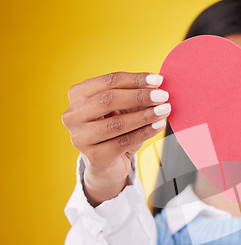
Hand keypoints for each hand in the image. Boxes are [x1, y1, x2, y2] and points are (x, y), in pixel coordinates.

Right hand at [62, 72, 170, 205]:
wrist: (107, 164)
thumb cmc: (115, 131)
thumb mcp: (124, 110)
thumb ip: (136, 97)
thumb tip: (157, 87)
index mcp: (78, 95)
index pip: (108, 81)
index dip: (135, 79)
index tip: (158, 80)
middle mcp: (73, 115)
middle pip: (108, 100)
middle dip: (140, 96)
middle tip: (163, 96)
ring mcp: (80, 137)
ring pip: (116, 123)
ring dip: (144, 116)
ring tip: (164, 111)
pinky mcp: (94, 157)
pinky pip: (124, 142)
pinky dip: (145, 132)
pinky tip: (158, 126)